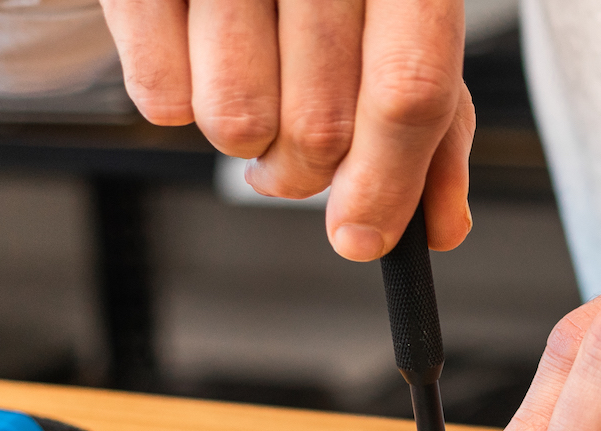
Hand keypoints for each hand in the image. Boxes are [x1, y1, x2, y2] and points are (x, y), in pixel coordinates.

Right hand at [100, 0, 475, 258]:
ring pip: (237, 123)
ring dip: (245, 139)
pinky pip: (162, 97)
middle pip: (320, 126)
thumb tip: (438, 224)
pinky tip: (199, 55)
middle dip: (306, 172)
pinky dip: (180, 100)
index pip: (410, 89)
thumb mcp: (397, 24)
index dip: (388, 182)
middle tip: (296, 156)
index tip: (365, 235)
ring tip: (250, 87)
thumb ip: (433, 121)